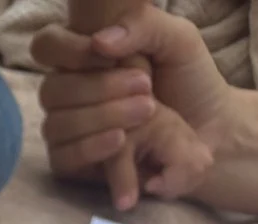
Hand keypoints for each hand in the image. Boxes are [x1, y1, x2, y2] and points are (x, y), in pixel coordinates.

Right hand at [34, 8, 232, 209]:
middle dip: (98, 88)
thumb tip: (99, 41)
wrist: (211, 129)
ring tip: (147, 112)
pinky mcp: (74, 164)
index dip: (65, 49)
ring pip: (55, 124)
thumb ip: (143, 26)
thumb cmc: (190, 80)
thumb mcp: (177, 39)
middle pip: (51, 89)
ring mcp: (67, 129)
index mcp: (84, 57)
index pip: (47, 46)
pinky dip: (90, 148)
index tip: (103, 53)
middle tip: (145, 86)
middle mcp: (68, 92)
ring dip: (101, 117)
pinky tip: (120, 140)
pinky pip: (62, 158)